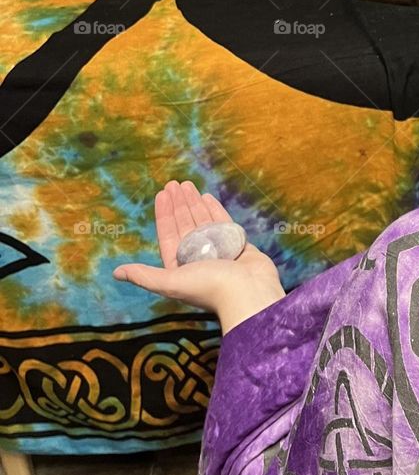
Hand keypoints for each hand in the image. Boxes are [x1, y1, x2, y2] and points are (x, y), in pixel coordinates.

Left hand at [113, 180, 284, 334]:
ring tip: (187, 184)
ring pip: (202, 220)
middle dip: (178, 204)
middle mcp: (197, 256)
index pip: (168, 234)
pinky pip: (222, 221)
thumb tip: (115, 273)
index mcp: (180, 266)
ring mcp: (217, 248)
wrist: (247, 292)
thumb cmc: (209, 288)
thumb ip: (144, 275)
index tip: (161, 194)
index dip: (163, 214)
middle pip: (184, 224)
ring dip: (193, 202)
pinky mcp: (236, 243)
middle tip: (173, 183)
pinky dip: (214, 209)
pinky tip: (206, 197)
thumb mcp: (171, 281)